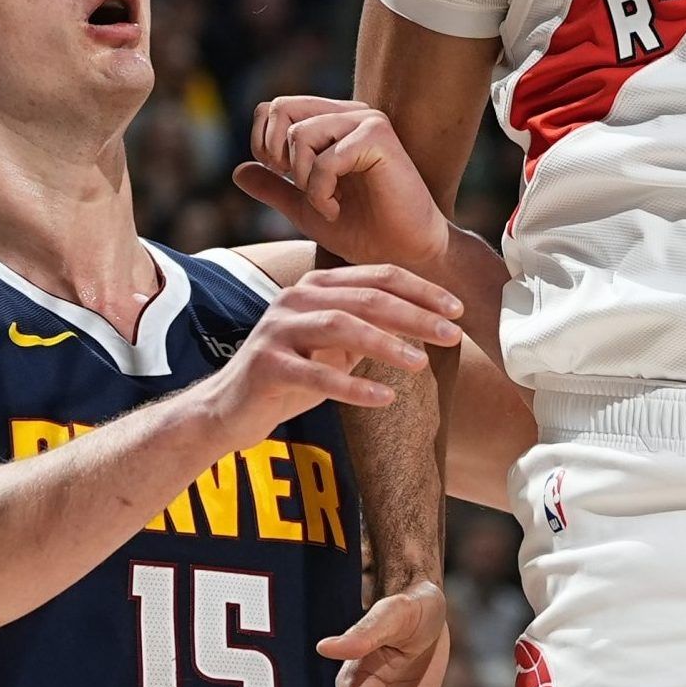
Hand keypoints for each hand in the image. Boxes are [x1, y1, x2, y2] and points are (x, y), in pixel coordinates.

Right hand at [211, 266, 462, 440]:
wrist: (228, 409)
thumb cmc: (292, 375)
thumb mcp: (336, 348)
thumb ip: (370, 329)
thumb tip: (427, 324)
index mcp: (317, 287)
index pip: (378, 278)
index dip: (421, 291)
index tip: (457, 309)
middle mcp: (296, 299)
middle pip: (366, 298)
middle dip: (415, 315)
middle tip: (453, 334)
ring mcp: (278, 329)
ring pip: (341, 326)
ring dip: (386, 344)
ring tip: (421, 363)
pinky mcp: (266, 365)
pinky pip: (315, 374)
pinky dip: (353, 386)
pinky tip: (385, 398)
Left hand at [237, 98, 449, 272]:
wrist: (400, 255)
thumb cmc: (362, 231)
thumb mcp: (305, 208)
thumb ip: (274, 188)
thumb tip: (237, 171)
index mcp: (332, 122)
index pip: (273, 108)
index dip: (264, 145)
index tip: (286, 180)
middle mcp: (349, 114)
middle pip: (280, 108)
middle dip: (276, 155)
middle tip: (300, 188)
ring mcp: (366, 121)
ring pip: (299, 134)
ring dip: (303, 180)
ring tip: (325, 204)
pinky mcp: (379, 137)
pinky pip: (325, 158)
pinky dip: (320, 192)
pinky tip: (335, 210)